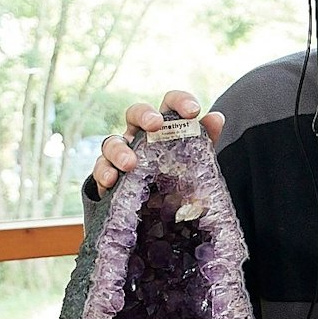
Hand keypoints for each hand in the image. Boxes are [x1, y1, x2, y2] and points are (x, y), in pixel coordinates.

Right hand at [91, 90, 225, 191]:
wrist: (154, 216)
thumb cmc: (175, 182)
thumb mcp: (194, 165)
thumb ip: (206, 143)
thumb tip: (217, 117)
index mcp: (164, 129)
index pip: (169, 105)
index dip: (180, 101)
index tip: (193, 111)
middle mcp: (139, 137)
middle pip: (135, 113)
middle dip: (144, 115)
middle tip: (155, 124)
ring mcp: (120, 155)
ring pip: (112, 142)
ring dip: (119, 150)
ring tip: (129, 163)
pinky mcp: (107, 176)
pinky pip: (100, 169)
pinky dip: (104, 173)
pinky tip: (111, 181)